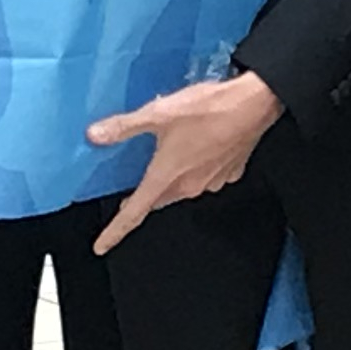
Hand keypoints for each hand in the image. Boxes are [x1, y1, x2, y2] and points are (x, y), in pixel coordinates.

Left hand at [85, 71, 283, 252]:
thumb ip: (124, 127)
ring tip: (168, 157)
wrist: (254, 105)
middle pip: (158, 200)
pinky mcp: (228, 173)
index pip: (133, 213)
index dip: (115, 232)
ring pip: (182, 188)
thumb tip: (96, 135)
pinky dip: (198, 168)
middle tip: (132, 192)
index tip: (102, 245)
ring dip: (172, 178)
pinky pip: (206, 177)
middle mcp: (189, 185)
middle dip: (144, 198)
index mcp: (167, 176)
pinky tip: (198, 148)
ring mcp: (211, 182)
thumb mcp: (157, 113)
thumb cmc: (210, 109)